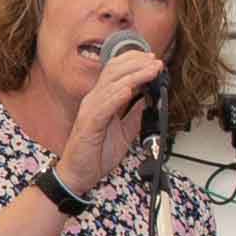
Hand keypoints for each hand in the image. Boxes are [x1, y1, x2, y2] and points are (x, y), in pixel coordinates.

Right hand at [61, 40, 167, 187]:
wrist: (79, 175)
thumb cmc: (95, 154)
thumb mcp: (124, 132)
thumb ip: (135, 115)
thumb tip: (150, 101)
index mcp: (101, 100)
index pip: (115, 71)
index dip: (134, 62)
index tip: (153, 60)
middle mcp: (94, 101)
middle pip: (114, 72)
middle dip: (138, 64)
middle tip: (156, 62)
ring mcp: (90, 111)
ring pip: (112, 85)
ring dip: (134, 76)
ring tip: (150, 71)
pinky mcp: (88, 125)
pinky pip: (103, 107)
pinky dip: (117, 97)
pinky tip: (129, 90)